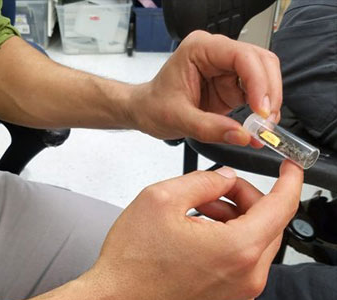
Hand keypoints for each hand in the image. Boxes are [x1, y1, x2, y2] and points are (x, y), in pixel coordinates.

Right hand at [80, 161, 301, 299]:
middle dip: (245, 199)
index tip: (289, 168)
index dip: (289, 180)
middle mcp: (245, 277)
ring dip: (234, 221)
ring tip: (197, 213)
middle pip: (268, 224)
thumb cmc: (131, 262)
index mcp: (236, 248)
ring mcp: (236, 293)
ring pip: (254, 244)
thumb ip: (202, 180)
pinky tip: (196, 236)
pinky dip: (228, 243)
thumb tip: (224, 178)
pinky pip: (241, 264)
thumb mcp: (161, 199)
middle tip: (215, 189)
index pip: (282, 206)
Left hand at [129, 30, 282, 145]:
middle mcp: (216, 52)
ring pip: (264, 75)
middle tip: (266, 122)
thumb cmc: (153, 106)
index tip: (261, 110)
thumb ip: (210, 128)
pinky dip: (261, 109)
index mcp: (199, 48)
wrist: (145, 111)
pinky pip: (257, 92)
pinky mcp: (231, 84)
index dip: (258, 82)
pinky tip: (256, 125)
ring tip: (262, 127)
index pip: (241, 56)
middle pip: (261, 62)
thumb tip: (242, 136)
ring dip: (268, 101)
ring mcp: (226, 67)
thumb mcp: (178, 119)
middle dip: (268, 93)